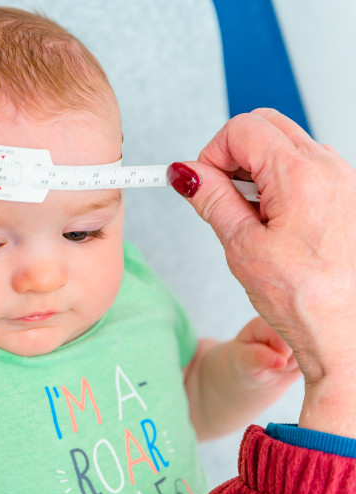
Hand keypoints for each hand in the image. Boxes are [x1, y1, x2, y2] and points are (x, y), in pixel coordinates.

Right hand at [170, 108, 355, 435]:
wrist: (348, 334)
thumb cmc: (307, 301)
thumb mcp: (242, 248)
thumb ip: (211, 200)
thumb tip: (187, 174)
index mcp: (301, 176)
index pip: (241, 129)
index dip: (211, 154)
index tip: (201, 184)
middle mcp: (330, 169)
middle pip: (265, 125)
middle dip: (233, 153)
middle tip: (221, 195)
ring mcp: (343, 179)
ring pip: (286, 143)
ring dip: (256, 169)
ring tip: (251, 217)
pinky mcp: (347, 194)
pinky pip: (306, 165)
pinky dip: (279, 181)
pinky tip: (274, 222)